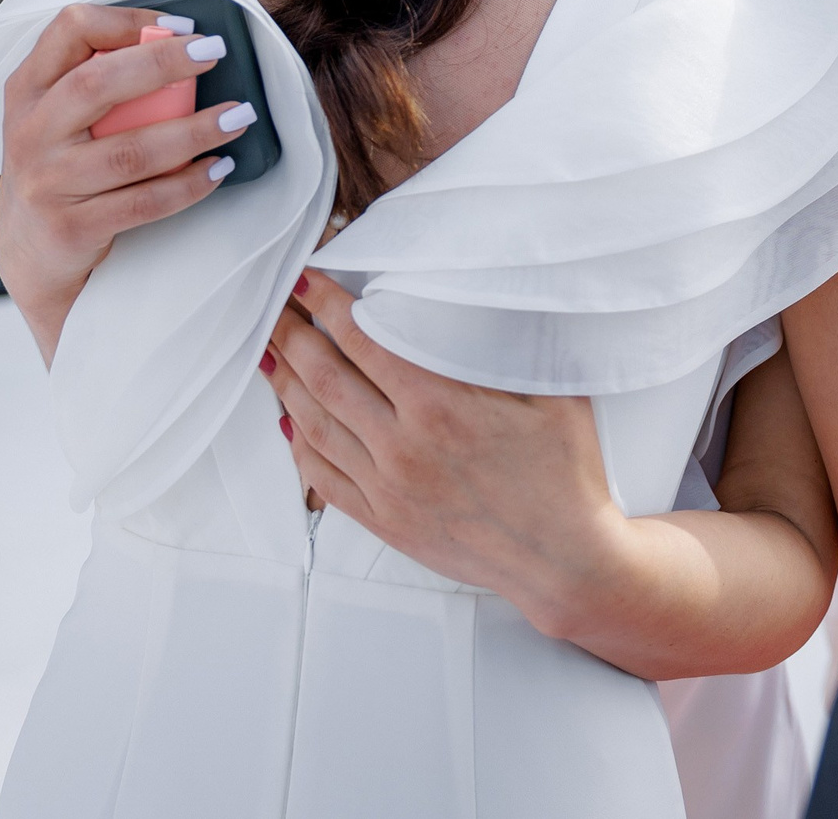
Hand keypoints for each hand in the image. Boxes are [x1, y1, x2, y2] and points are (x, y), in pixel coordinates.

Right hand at [0, 3, 255, 361]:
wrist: (30, 255)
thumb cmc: (63, 168)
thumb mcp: (60, 117)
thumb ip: (98, 80)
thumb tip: (182, 41)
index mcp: (29, 89)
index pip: (69, 29)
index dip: (128, 19)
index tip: (182, 26)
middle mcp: (31, 131)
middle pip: (98, 82)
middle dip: (165, 62)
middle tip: (217, 52)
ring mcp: (47, 181)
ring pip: (132, 150)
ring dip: (195, 131)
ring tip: (238, 116)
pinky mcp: (71, 226)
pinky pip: (144, 202)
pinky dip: (189, 184)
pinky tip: (219, 169)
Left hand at [264, 272, 630, 637]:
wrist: (562, 558)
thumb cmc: (565, 474)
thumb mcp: (555, 395)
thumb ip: (514, 346)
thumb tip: (489, 298)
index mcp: (442, 406)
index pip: (365, 340)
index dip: (328, 305)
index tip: (307, 280)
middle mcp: (404, 445)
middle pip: (326, 377)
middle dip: (294, 335)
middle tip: (276, 307)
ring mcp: (388, 487)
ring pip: (315, 426)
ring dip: (286, 385)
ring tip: (271, 355)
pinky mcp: (384, 521)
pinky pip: (324, 479)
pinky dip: (299, 447)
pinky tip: (291, 424)